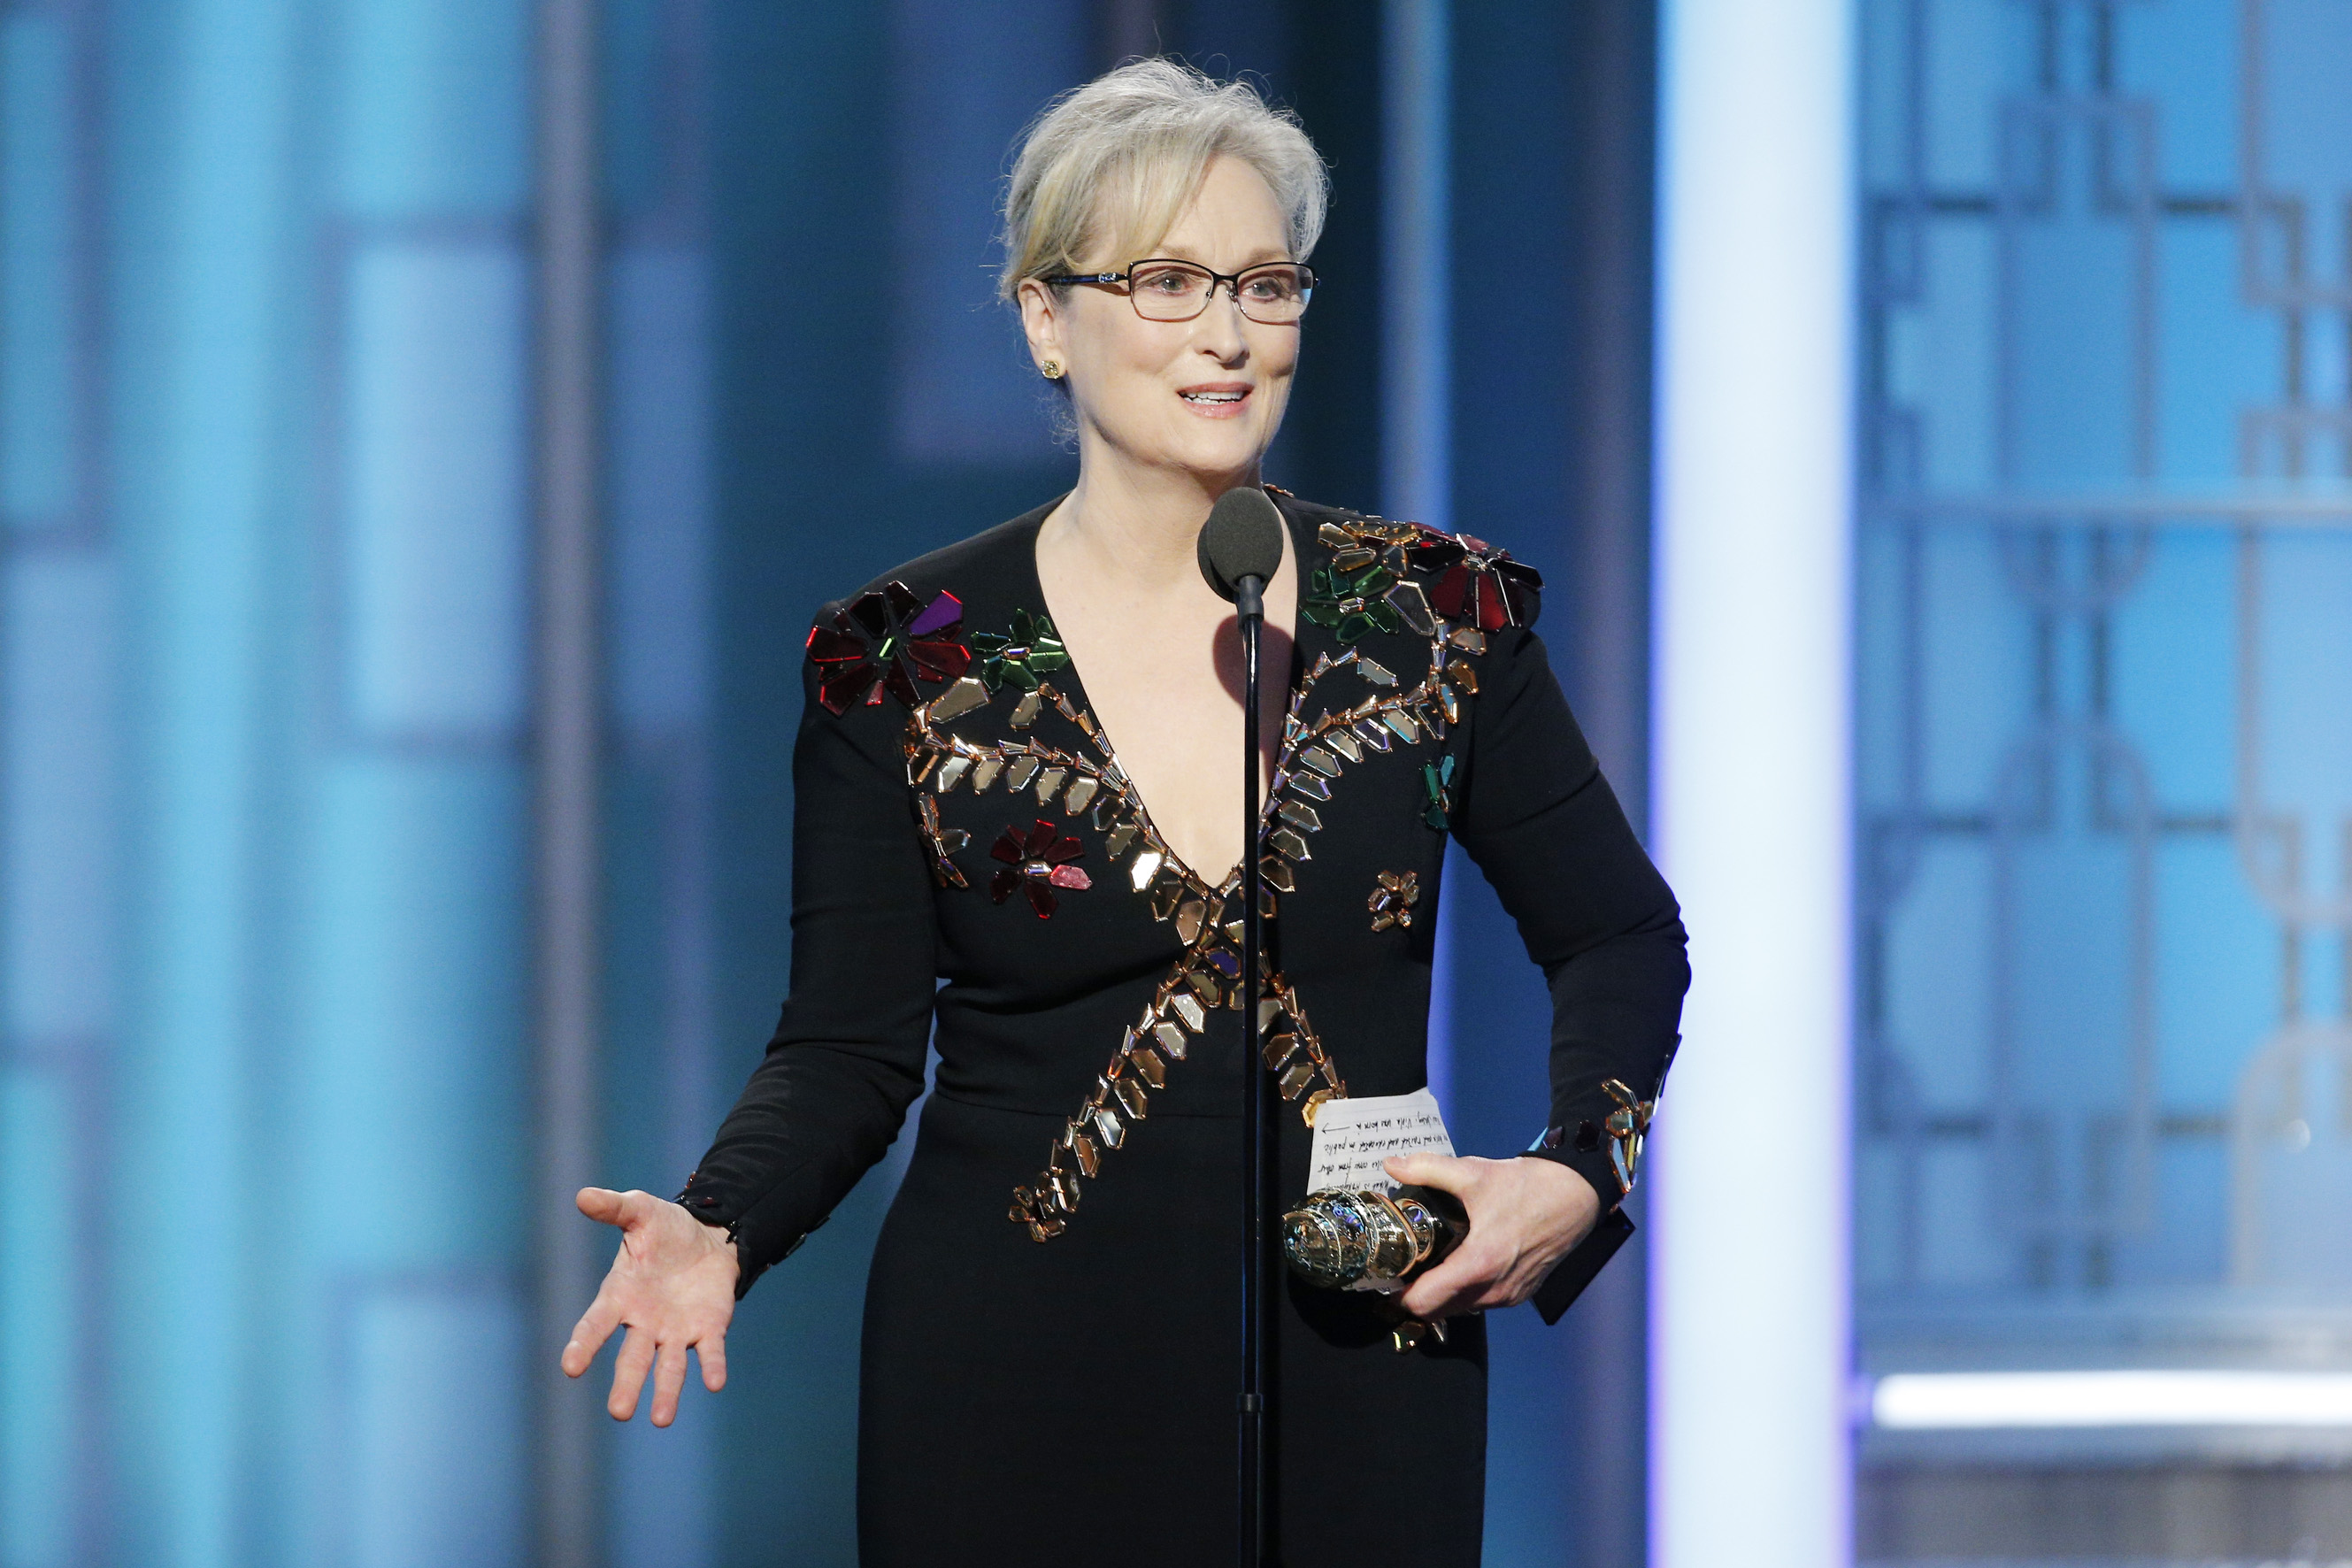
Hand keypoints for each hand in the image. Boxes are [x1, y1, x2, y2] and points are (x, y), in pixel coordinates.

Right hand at [561, 1188, 740, 1425]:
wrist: (708, 1236)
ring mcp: (676, 1330)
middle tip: (620, 1412)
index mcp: (620, 1296)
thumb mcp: (640, 1211)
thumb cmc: (665, 1229)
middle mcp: (644, 1322)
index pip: (596, 1325)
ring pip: (669, 1367)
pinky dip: (711, 1366)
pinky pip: (709, 1352)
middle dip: (627, 1385)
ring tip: (661, 1420)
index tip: (570, 1367)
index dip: (583, 1345)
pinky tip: (715, 1382)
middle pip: (632, 1359)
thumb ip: (613, 1208)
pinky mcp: (708, 1329)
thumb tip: (582, 1195)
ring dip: (667, 1392)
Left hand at [1382, 1153, 1602, 1320]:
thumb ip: (1426, 1169)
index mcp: (1478, 1265)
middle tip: (1401, 1268)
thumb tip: (1390, 1165)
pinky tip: (1456, 1265)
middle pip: (1437, 1312)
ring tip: (1426, 1264)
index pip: (1424, 1302)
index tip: (1385, 1274)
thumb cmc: (1525, 1186)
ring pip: (1459, 1310)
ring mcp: (1509, 1296)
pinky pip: (1480, 1303)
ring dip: (1440, 1296)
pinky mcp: (1520, 1294)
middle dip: (1414, 1295)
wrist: (1575, 1195)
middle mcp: (1493, 1291)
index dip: (1398, 1294)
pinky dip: (1463, 1293)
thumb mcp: (1473, 1172)